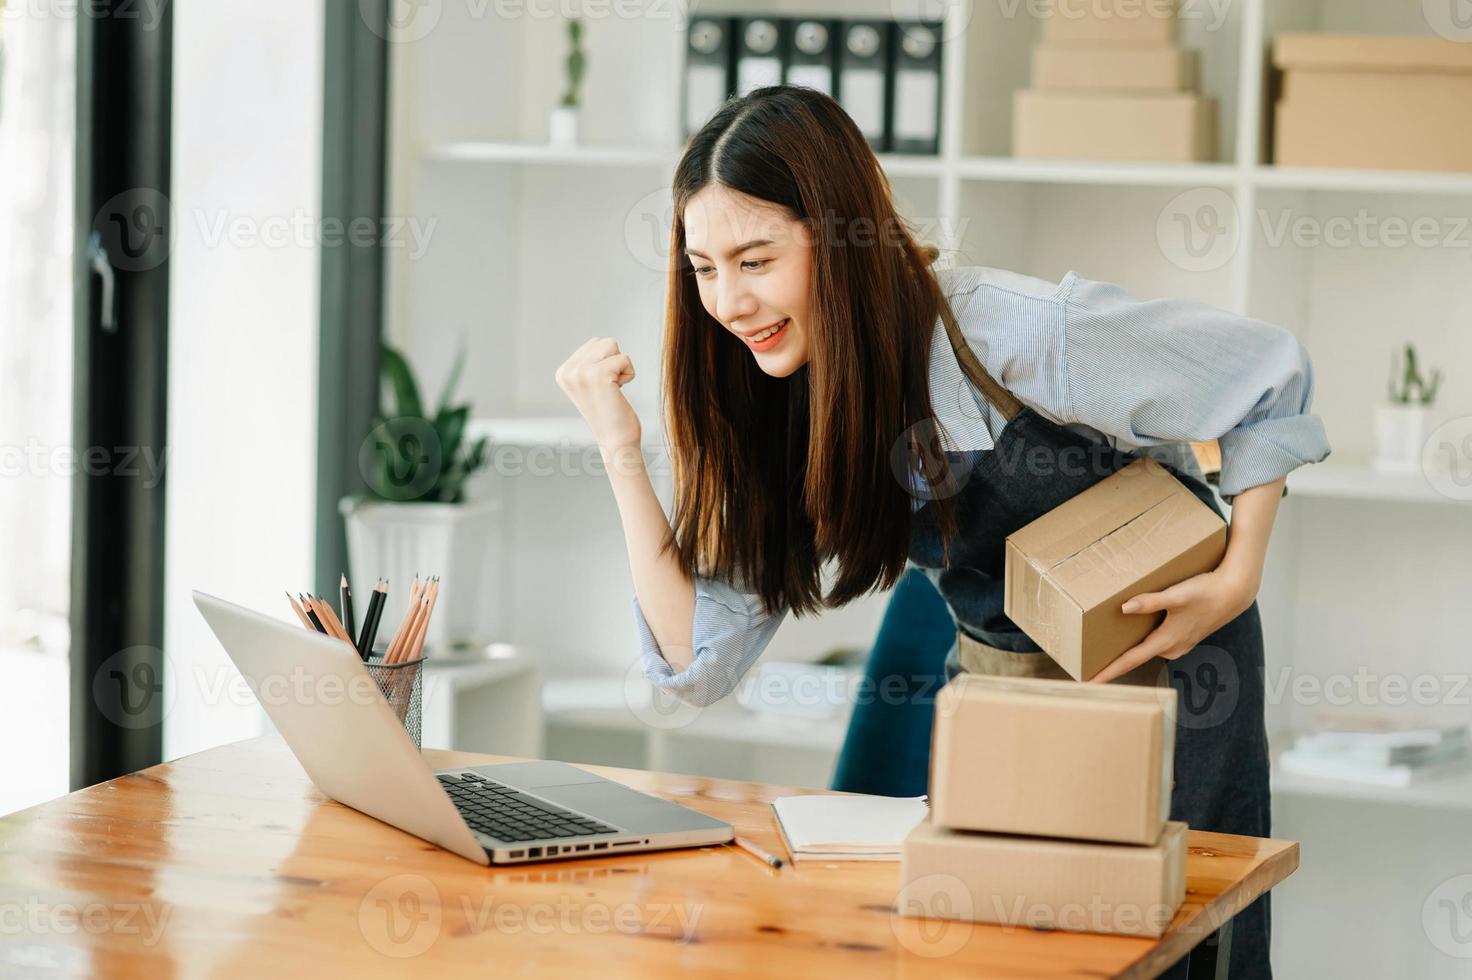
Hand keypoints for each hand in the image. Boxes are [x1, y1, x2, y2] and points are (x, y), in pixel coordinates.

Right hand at [554, 337, 641, 452]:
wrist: (616, 441)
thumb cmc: (610, 414)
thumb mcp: (590, 384)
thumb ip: (589, 362)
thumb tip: (600, 342)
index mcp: (563, 373)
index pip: (594, 344)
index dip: (606, 364)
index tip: (601, 388)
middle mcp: (568, 371)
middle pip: (603, 342)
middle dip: (614, 363)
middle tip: (609, 390)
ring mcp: (581, 372)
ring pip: (613, 346)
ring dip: (621, 368)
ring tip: (613, 390)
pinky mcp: (598, 375)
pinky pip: (625, 359)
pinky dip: (628, 374)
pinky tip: (619, 393)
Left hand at [1087, 569, 1255, 683]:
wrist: (1234, 593)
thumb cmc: (1206, 593)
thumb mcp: (1177, 595)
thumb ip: (1150, 602)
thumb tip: (1125, 608)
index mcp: (1165, 641)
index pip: (1129, 661)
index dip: (1108, 673)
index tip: (1089, 683)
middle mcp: (1171, 649)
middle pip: (1134, 658)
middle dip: (1113, 664)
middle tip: (1088, 668)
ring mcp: (1178, 645)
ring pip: (1146, 651)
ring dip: (1128, 652)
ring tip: (1105, 652)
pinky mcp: (1183, 638)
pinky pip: (1156, 645)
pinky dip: (1142, 644)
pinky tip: (1134, 635)